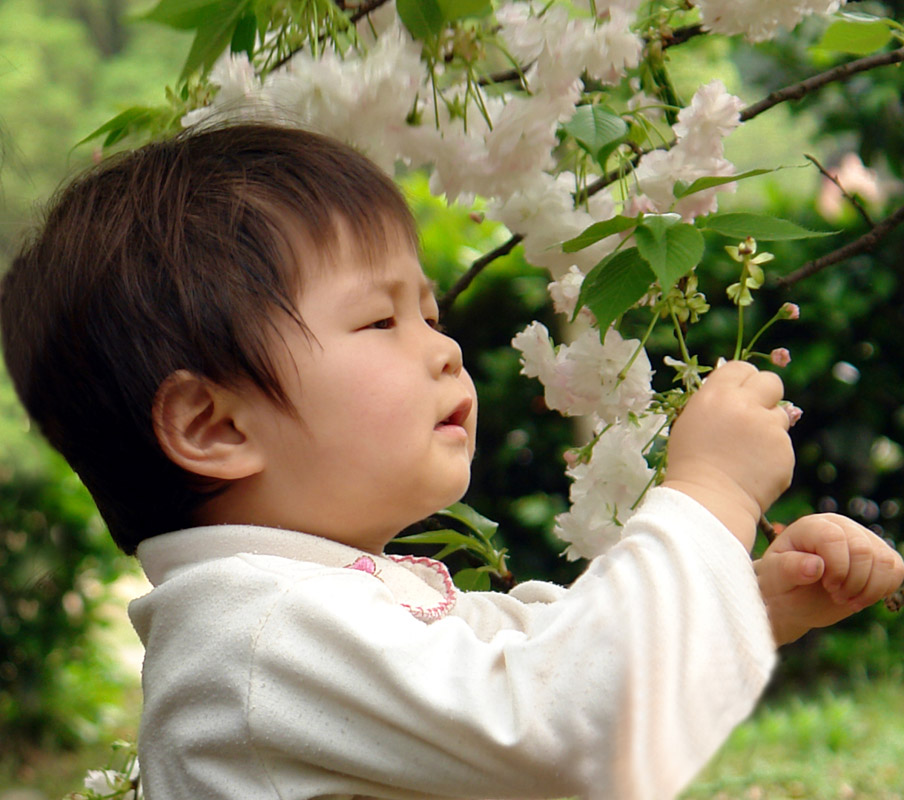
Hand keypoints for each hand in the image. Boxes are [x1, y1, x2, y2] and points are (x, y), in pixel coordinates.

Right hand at [663, 361, 793, 549]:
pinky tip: (755, 468)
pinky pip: (783, 444)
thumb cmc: (690, 462)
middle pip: (771, 381)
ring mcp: (768, 427)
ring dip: (770, 426)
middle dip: (766, 395)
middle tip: (754, 414)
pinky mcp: (785, 450)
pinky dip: (773, 454)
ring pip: (781, 414)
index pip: (741, 367)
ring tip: (748, 450)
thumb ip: (715, 401)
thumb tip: (736, 390)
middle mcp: (745, 404)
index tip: (740, 394)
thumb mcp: (692, 421)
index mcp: (716, 394)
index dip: (743, 380)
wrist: (707, 500)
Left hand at [756, 514, 903, 644]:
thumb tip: (816, 565)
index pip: (835, 539)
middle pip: (863, 550)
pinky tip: (862, 597)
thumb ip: (789, 568)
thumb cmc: (781, 584)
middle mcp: (840, 526)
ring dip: (869, 589)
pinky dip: (883, 589)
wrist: (794, 598)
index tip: (827, 586)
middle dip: (853, 582)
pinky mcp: (879, 555)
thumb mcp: (775, 578)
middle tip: (836, 595)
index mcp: (812, 526)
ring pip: (885, 561)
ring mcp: (862, 539)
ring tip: (847, 598)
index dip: (836, 568)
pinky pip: (897, 569)